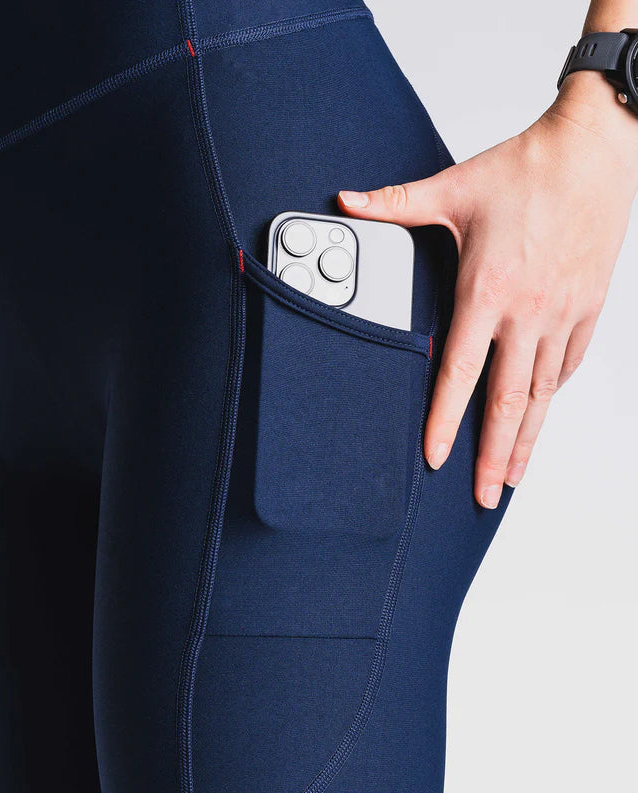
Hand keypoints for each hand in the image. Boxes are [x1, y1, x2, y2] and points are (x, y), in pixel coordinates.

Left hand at [338, 74, 637, 507]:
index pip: (460, 373)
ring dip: (526, 438)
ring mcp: (562, 313)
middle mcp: (527, 312)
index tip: (437, 458)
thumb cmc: (526, 167)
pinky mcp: (588, 306)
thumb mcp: (452, 187)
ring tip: (513, 475)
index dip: (445, 420)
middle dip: (494, 456)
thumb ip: (394, 203)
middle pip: (508, 401)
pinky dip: (554, 392)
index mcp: (488, 291)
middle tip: (485, 496)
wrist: (596, 147)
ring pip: (542, 392)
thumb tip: (345, 200)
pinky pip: (569, 362)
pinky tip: (541, 413)